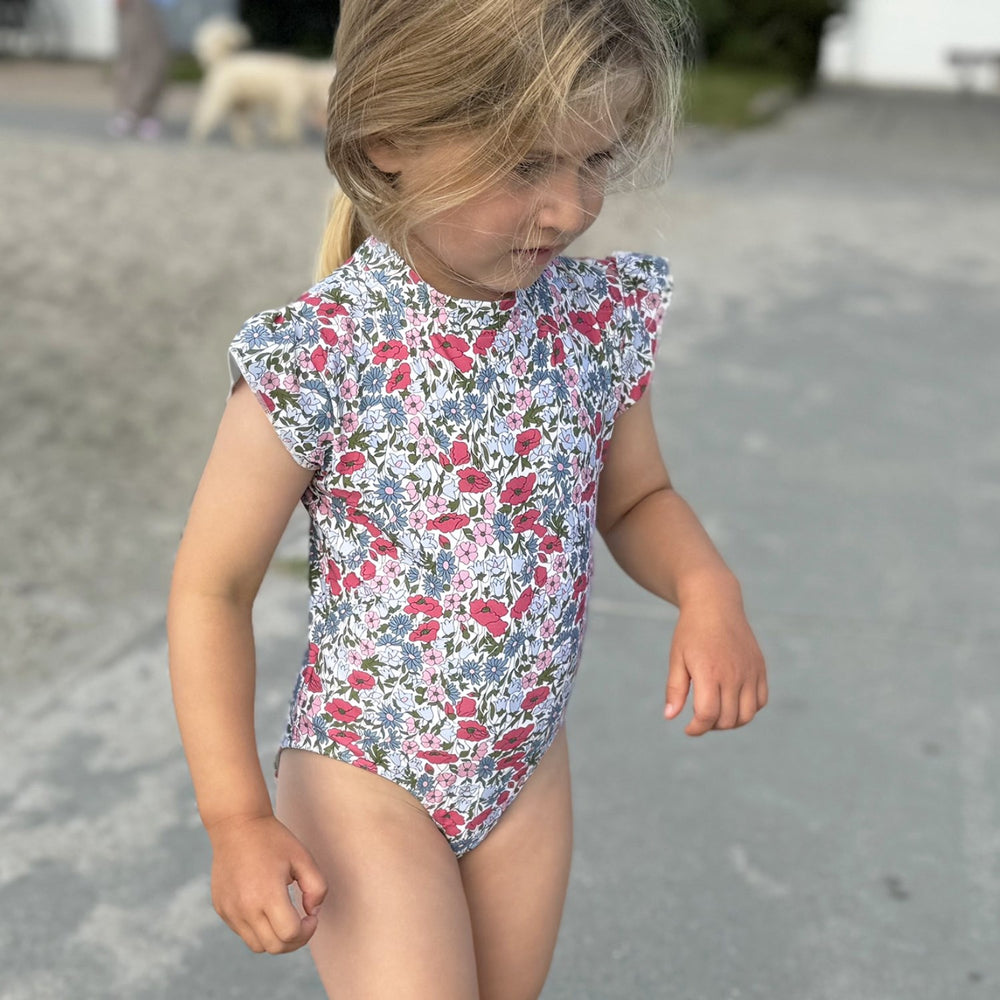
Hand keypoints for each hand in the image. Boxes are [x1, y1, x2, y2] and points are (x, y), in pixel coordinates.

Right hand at [207, 814, 327, 953]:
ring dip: (276, 938)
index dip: (307, 931)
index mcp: (267, 894)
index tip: (312, 915)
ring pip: (258, 945)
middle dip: (295, 941)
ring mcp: (230, 911)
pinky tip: (266, 907)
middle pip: (274, 947)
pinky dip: (259, 929)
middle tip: (303, 923)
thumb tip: (312, 913)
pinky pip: (243, 932)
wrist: (237, 825)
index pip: (289, 934)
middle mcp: (244, 908)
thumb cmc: (274, 840)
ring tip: (285, 917)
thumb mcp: (304, 858)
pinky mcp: (222, 909)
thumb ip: (317, 888)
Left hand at [664, 590, 767, 735]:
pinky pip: (760, 701)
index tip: (688, 729)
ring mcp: (750, 671)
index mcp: (709, 672)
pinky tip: (732, 703)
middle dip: (711, 726)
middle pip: (727, 719)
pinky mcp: (759, 668)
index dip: (697, 728)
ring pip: (747, 715)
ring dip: (731, 722)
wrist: (715, 604)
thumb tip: (670, 717)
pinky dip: (748, 710)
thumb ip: (675, 689)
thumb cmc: (691, 631)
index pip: (707, 714)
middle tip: (699, 719)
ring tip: (716, 714)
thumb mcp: (677, 657)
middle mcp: (733, 674)